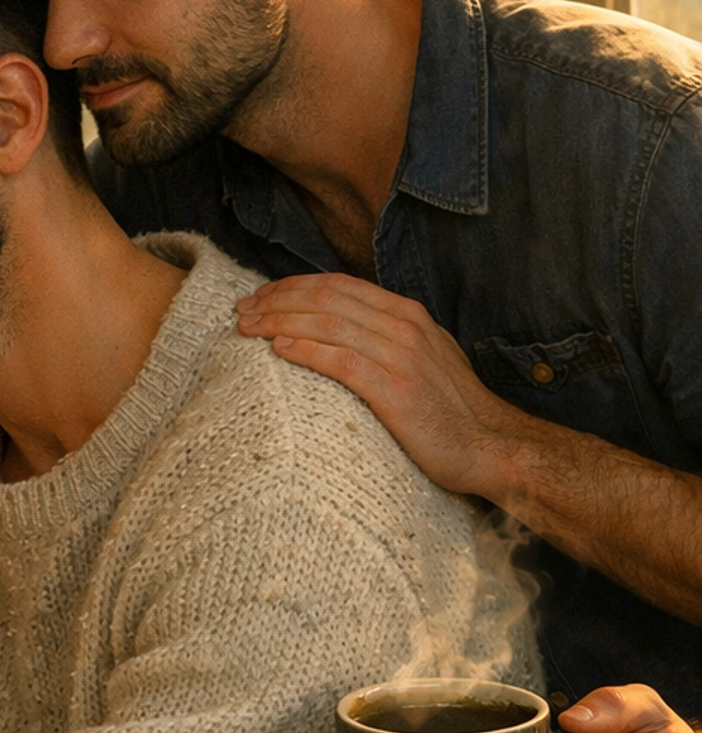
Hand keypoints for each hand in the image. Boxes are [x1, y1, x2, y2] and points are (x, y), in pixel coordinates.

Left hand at [237, 274, 522, 497]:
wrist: (491, 447)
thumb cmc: (451, 410)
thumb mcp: (423, 357)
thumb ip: (386, 338)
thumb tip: (338, 331)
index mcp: (406, 314)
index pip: (337, 286)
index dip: (292, 286)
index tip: (260, 297)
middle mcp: (403, 326)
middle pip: (325, 299)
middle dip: (276, 301)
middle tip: (241, 312)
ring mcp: (401, 355)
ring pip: (327, 324)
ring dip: (280, 321)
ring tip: (247, 328)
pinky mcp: (396, 389)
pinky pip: (342, 361)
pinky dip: (306, 350)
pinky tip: (278, 350)